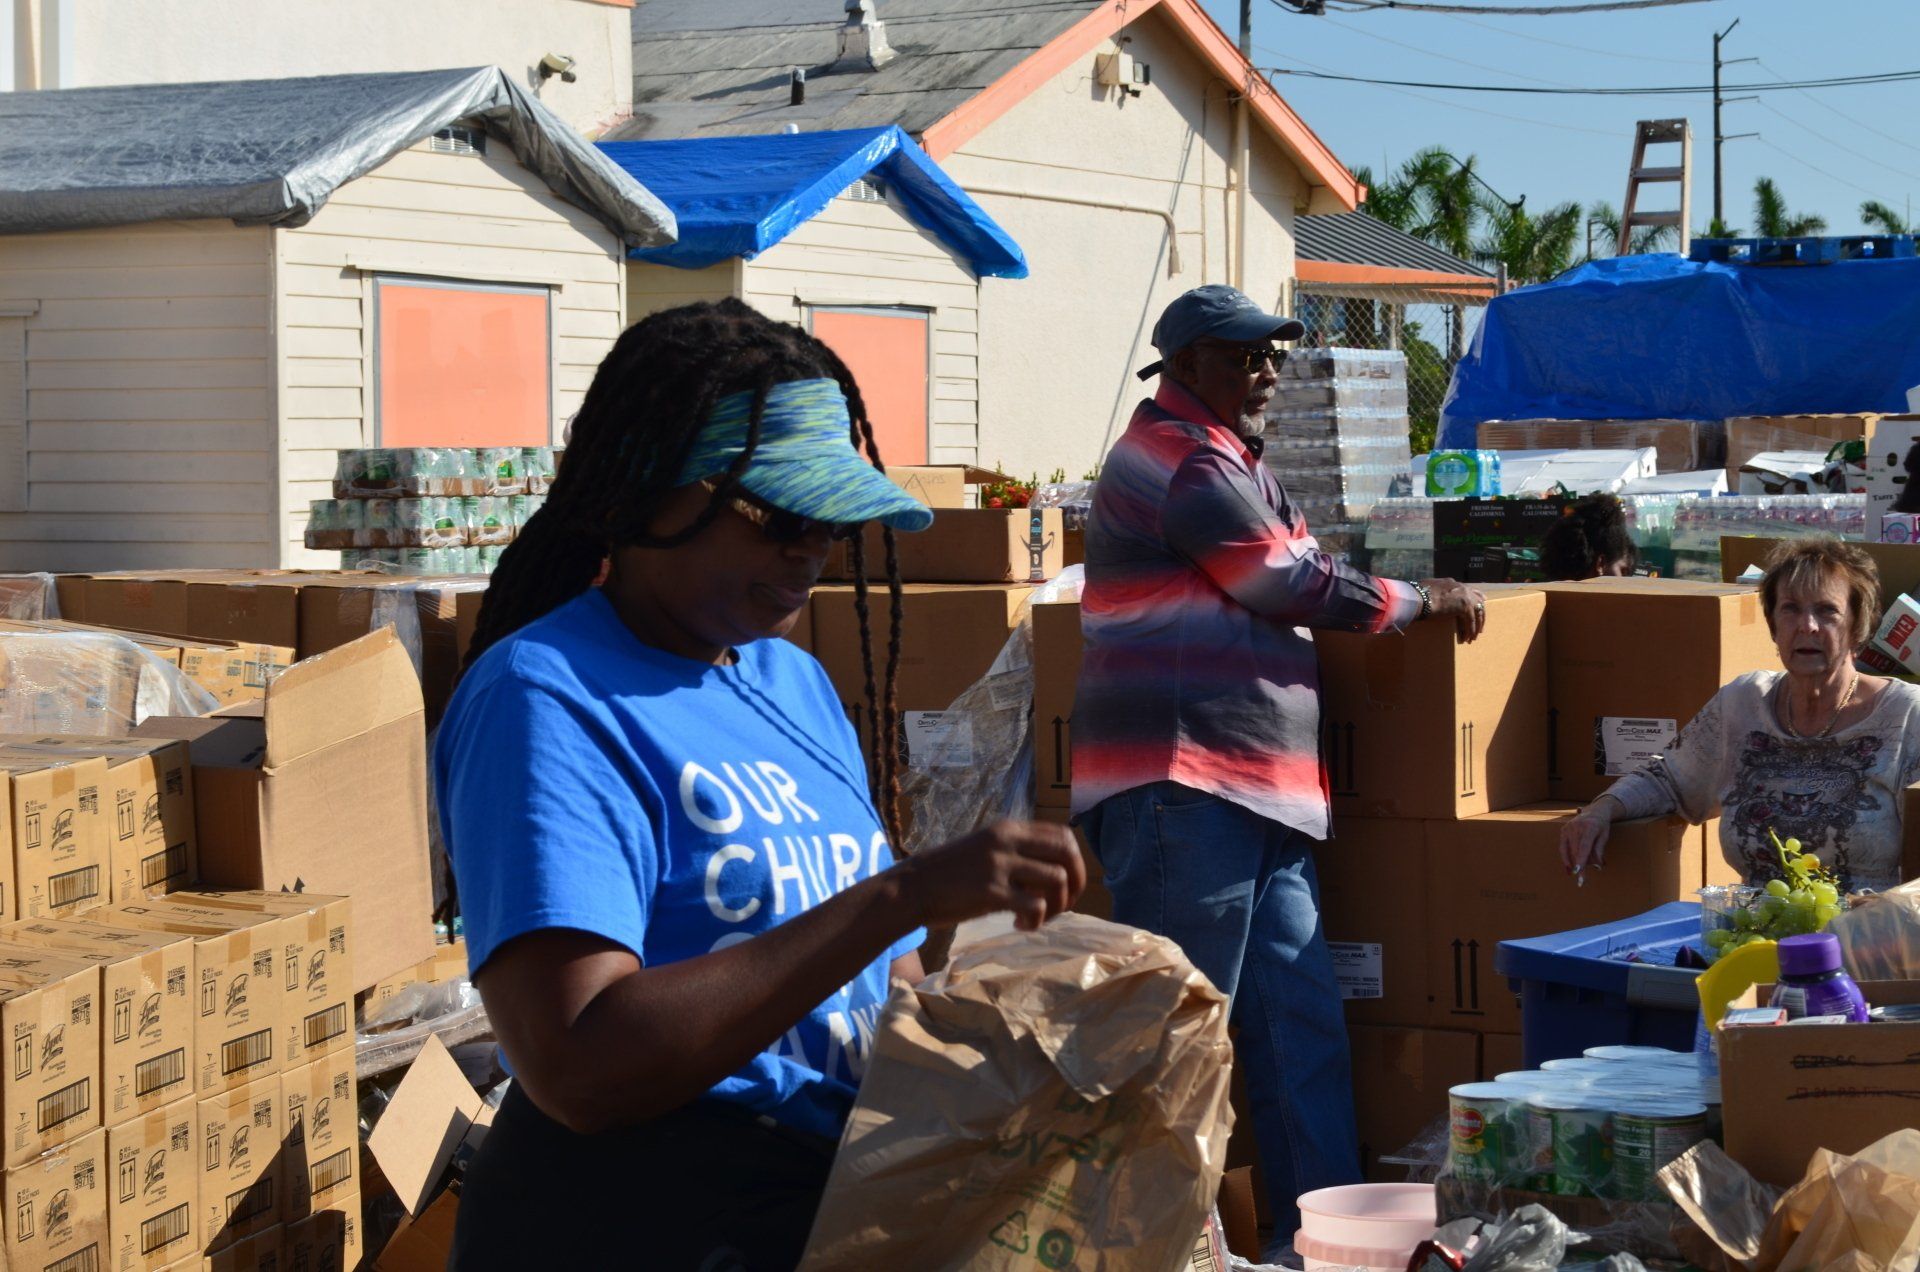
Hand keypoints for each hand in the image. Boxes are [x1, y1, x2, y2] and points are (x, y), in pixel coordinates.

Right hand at [895, 820, 1086, 931]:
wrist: (911, 888)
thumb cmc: (948, 873)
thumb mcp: (984, 849)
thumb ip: (1015, 853)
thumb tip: (1053, 873)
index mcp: (1008, 828)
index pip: (1062, 835)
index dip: (1075, 861)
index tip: (1067, 884)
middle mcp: (1007, 841)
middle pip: (1067, 854)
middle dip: (1077, 883)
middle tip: (1065, 904)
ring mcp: (1000, 866)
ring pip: (1057, 880)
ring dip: (1057, 906)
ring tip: (1037, 918)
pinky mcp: (992, 893)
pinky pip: (1037, 906)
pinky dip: (1037, 921)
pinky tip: (1020, 926)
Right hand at [1419, 579, 1487, 643]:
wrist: (1418, 598)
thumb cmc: (1416, 594)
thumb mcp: (1427, 588)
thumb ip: (1434, 590)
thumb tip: (1428, 595)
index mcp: (1452, 582)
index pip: (1469, 590)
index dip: (1476, 598)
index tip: (1482, 603)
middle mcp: (1462, 588)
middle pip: (1478, 601)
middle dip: (1480, 615)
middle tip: (1480, 627)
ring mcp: (1465, 597)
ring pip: (1477, 613)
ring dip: (1476, 626)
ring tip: (1473, 637)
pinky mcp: (1464, 607)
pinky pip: (1471, 622)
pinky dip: (1470, 631)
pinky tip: (1467, 638)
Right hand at [1559, 810, 1610, 877]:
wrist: (1595, 810)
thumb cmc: (1602, 825)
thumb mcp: (1605, 836)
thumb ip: (1599, 850)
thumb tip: (1597, 866)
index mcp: (1590, 827)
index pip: (1584, 846)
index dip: (1580, 860)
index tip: (1578, 872)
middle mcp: (1577, 826)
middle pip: (1576, 851)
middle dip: (1579, 867)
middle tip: (1582, 882)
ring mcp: (1568, 828)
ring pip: (1569, 851)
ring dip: (1573, 864)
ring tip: (1577, 875)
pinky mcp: (1563, 830)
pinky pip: (1563, 848)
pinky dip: (1565, 858)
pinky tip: (1569, 868)